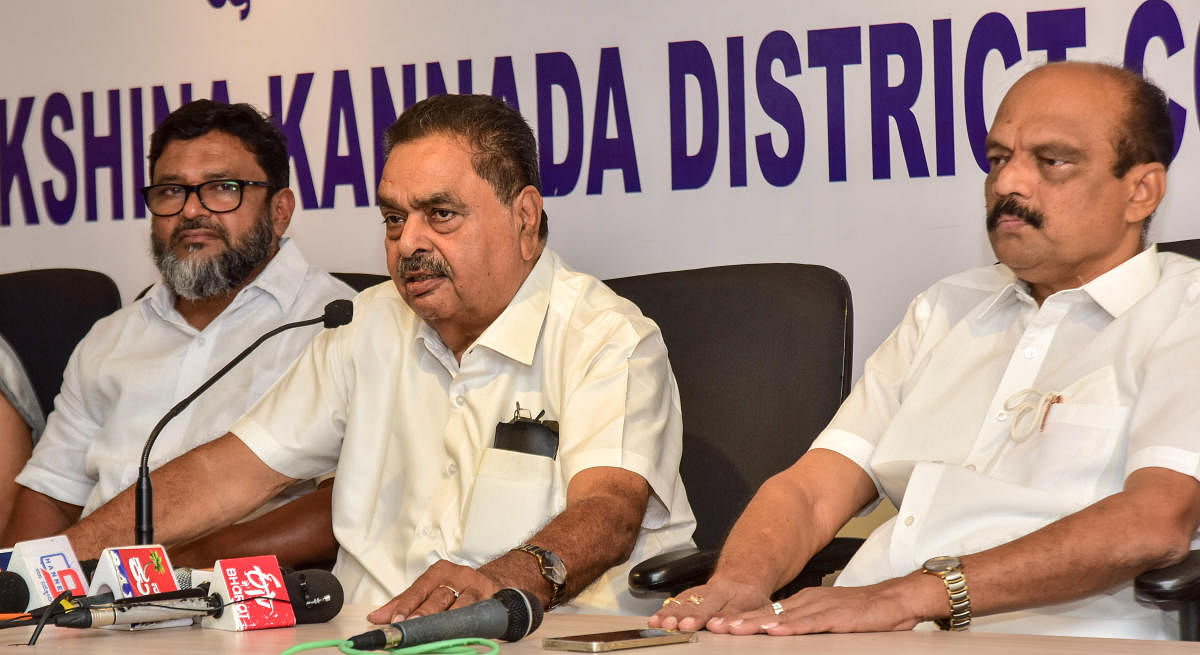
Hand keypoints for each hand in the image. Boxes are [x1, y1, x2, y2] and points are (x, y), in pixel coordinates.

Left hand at [367, 559, 500, 623]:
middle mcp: (456, 575)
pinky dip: (466, 620)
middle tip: (409, 625)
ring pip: (457, 604)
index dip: (405, 605)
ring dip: (444, 619)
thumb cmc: (457, 587)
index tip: (394, 619)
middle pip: (436, 597)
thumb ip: (405, 603)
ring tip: (432, 630)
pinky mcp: (489, 595)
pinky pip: (476, 609)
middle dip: (422, 613)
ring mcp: (474, 585)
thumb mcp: (431, 590)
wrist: (494, 581)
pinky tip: (458, 628)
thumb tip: (377, 617)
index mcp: (438, 572)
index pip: (417, 589)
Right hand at [647, 579, 769, 631]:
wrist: (741, 578)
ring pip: (687, 601)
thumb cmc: (752, 599)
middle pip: (705, 604)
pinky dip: (665, 611)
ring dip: (674, 613)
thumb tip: (744, 628)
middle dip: (693, 615)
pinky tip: (656, 619)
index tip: (712, 625)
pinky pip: (676, 601)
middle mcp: (720, 592)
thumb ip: (752, 618)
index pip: (732, 609)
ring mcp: (703, 591)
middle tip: (683, 625)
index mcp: (742, 596)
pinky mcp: (690, 593)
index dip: (722, 617)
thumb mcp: (762, 608)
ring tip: (664, 623)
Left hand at [717, 574, 935, 635]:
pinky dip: (789, 627)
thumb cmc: (864, 611)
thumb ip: (806, 621)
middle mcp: (808, 601)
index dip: (741, 617)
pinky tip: (774, 630)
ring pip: (782, 617)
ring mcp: (821, 607)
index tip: (718, 624)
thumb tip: (782, 630)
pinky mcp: (837, 617)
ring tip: (733, 629)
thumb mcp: (827, 615)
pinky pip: (809, 623)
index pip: (766, 610)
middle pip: (767, 612)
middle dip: (739, 620)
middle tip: (714, 626)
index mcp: (805, 601)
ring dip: (756, 624)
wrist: (896, 599)